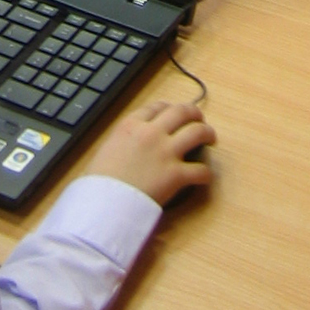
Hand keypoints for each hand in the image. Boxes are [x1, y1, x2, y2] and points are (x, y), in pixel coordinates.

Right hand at [87, 101, 214, 205]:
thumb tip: (130, 146)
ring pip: (197, 132)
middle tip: (198, 119)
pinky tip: (205, 176)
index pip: (156, 108)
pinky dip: (206, 173)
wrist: (102, 201)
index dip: (168, 108)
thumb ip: (123, 141)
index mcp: (131, 125)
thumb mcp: (106, 149)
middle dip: (193, 113)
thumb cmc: (99, 181)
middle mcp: (151, 133)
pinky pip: (200, 170)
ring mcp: (165, 152)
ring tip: (210, 138)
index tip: (172, 112)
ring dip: (207, 133)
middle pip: (180, 112)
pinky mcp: (176, 175)